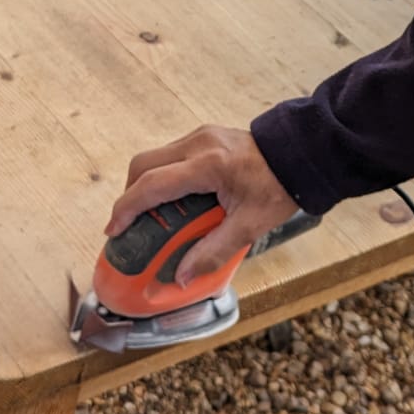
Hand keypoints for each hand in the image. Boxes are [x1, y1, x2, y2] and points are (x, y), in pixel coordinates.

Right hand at [105, 125, 299, 285]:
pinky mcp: (203, 137)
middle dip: (130, 195)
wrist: (301, 155)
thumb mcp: (249, 226)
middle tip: (129, 225)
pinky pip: (170, 156)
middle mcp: (198, 144)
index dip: (126, 208)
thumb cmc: (279, 187)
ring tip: (152, 216)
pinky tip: (174, 200)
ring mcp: (200, 136)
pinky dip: (162, 177)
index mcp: (208, 165)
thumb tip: (181, 276)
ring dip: (145, 186)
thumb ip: (213, 251)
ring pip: (154, 158)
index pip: (153, 185)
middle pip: (143, 165)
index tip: (113, 230)